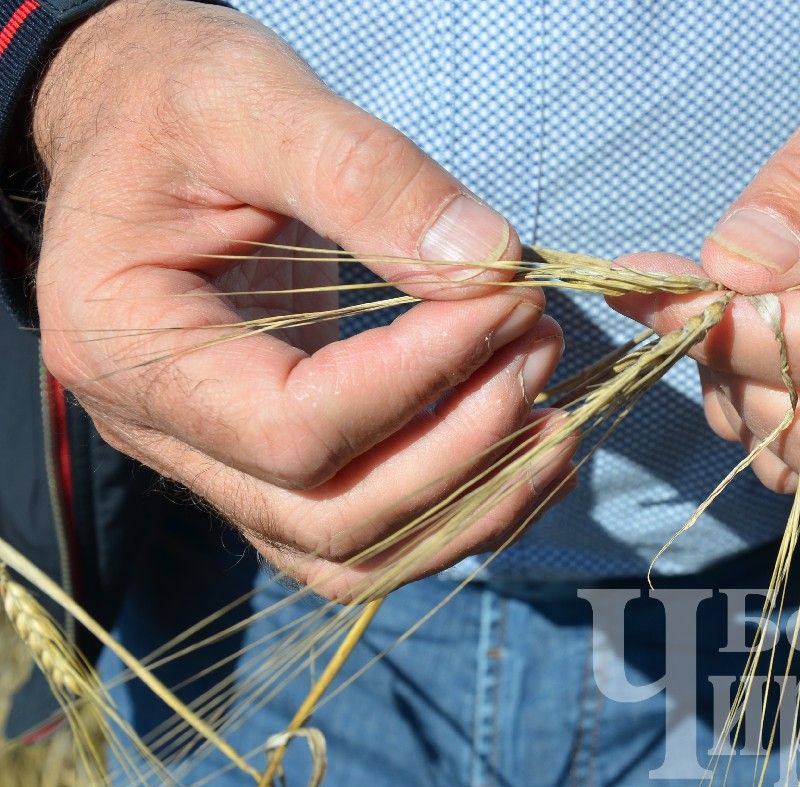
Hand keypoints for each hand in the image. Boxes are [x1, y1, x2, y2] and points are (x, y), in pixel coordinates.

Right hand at [34, 0, 572, 598]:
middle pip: (332, 516)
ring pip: (356, 552)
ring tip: (552, 415)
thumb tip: (490, 263)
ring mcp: (218, 463)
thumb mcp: (250, 102)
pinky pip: (368, 531)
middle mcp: (163, 434)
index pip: (295, 425)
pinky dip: (455, 506)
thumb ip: (364, 177)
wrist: (139, 129)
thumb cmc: (176, 104)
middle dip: (462, 447)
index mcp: (128, 347)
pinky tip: (522, 446)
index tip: (509, 301)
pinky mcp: (273, 462)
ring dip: (472, 500)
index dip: (422, 377)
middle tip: (538, 345)